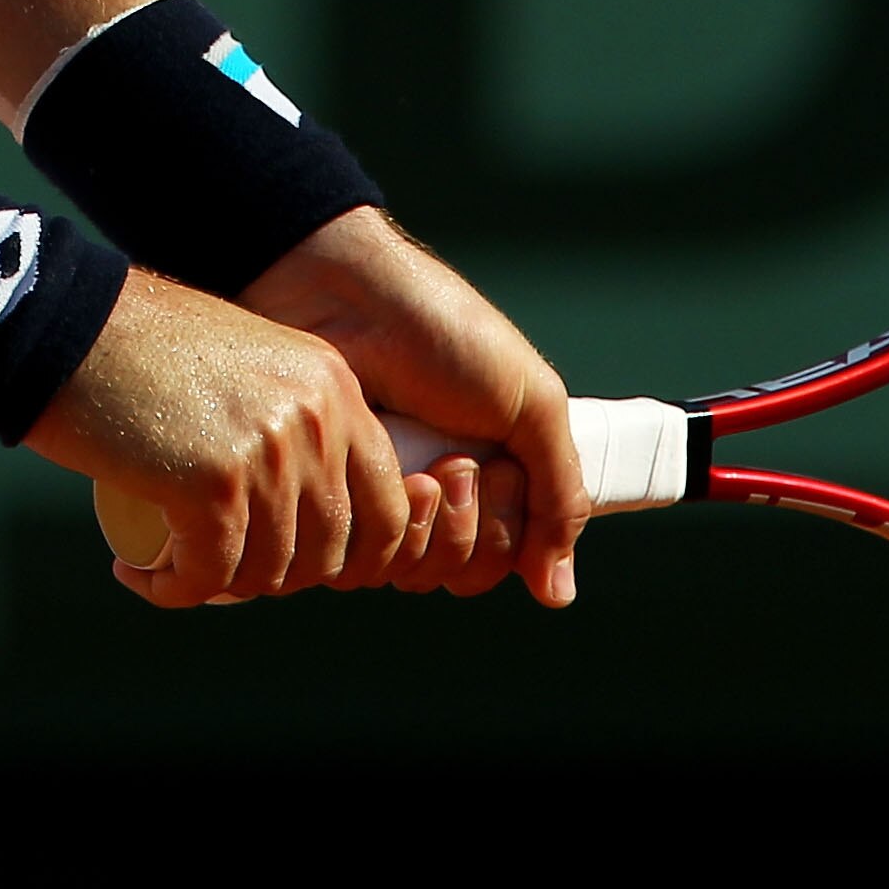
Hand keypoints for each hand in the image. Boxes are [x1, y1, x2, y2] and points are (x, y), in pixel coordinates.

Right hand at [28, 271, 443, 606]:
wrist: (63, 321)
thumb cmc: (142, 346)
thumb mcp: (250, 367)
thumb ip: (294, 419)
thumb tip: (312, 518)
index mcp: (336, 388)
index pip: (388, 508)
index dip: (349, 558)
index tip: (289, 564)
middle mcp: (318, 419)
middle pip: (332, 552)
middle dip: (277, 577)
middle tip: (218, 563)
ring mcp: (271, 452)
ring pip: (270, 571)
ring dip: (220, 584)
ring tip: (172, 564)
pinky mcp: (215, 484)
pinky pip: (210, 574)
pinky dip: (172, 588)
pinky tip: (139, 574)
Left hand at [242, 210, 585, 605]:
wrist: (350, 294)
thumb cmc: (445, 332)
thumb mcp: (530, 403)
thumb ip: (560, 495)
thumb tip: (558, 593)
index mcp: (486, 473)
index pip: (510, 558)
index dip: (514, 533)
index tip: (503, 470)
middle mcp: (432, 495)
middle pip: (466, 572)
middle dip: (475, 524)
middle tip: (459, 463)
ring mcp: (377, 499)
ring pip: (417, 573)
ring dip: (436, 523)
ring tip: (429, 464)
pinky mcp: (329, 501)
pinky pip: (365, 561)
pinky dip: (389, 525)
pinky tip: (389, 473)